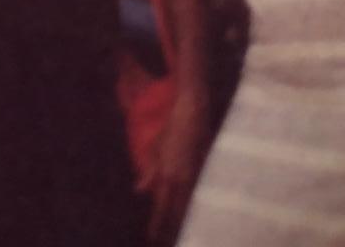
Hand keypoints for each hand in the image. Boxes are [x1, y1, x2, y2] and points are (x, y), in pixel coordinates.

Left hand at [140, 92, 208, 246]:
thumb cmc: (170, 128)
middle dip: (171, 226)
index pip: (162, 206)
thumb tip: (139, 189)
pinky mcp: (206, 168)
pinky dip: (193, 203)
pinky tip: (194, 211)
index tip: (152, 237)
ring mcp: (196, 174)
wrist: (192, 110)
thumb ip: (149, 171)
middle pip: (177, 210)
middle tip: (164, 240)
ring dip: (183, 217)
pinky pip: (198, 191)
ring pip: (189, 203)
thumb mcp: (155, 149)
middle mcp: (183, 177)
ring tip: (179, 232)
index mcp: (168, 174)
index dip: (156, 224)